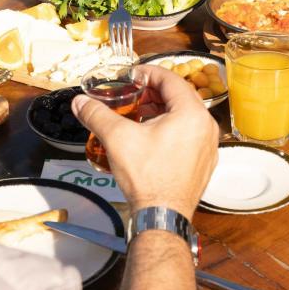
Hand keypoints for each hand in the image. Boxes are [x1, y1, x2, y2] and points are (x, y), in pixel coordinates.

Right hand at [72, 65, 218, 219]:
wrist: (161, 215)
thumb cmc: (148, 178)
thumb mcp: (117, 138)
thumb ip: (97, 114)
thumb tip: (80, 102)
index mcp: (191, 114)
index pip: (171, 79)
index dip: (149, 74)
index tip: (133, 75)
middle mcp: (206, 127)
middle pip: (180, 97)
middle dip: (154, 93)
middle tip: (133, 94)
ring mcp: (208, 146)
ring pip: (186, 116)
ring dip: (163, 110)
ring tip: (139, 114)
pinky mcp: (204, 162)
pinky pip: (190, 135)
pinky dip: (172, 128)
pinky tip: (151, 137)